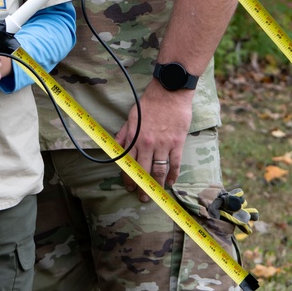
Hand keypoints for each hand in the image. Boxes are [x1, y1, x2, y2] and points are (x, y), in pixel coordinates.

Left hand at [114, 82, 194, 200]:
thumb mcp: (131, 117)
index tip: (129, 186)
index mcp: (134, 138)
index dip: (129, 177)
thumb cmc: (149, 104)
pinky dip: (173, 175)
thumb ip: (123, 135)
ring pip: (159, 170)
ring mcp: (163, 144)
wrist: (169, 93)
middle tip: (142, 197)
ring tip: (156, 194)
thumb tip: (114, 147)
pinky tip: (171, 183)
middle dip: (142, 187)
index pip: (128, 163)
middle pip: (143, 171)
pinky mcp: (177, 143)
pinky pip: (175, 163)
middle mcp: (147, 144)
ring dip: (157, 185)